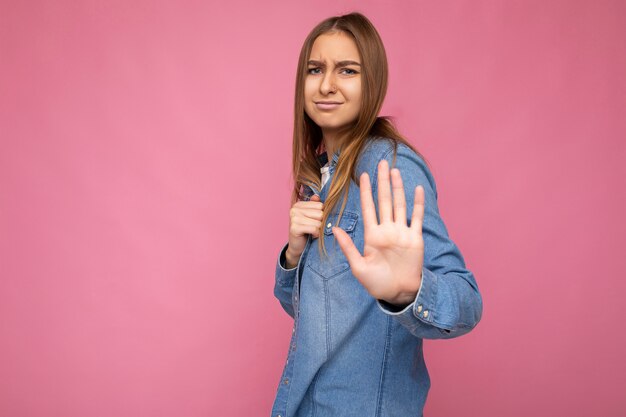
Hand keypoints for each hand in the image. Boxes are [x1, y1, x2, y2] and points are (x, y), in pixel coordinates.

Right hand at [285, 194, 323, 267]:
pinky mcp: (294, 228)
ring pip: (318, 222)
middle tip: (314, 228)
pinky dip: (316, 234)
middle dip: (320, 223)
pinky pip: (314, 229)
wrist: (298, 247)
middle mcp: (294, 209)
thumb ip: (315, 206)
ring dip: (318, 230)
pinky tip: (312, 236)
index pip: (320, 205)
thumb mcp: (312, 217)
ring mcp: (293, 218)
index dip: (321, 215)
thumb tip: (317, 195)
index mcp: (299, 204)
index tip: (315, 221)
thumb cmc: (307, 232)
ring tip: (312, 232)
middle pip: (320, 213)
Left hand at [332, 159, 424, 306]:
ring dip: (397, 187)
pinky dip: (417, 203)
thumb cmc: (377, 283)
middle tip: (381, 162)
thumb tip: (334, 229)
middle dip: (382, 182)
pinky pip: (416, 217)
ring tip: (394, 171)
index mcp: (372, 235)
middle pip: (384, 200)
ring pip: (399, 204)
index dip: (366, 191)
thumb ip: (348, 247)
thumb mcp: (358, 267)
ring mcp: (401, 232)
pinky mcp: (415, 238)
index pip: (368, 208)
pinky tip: (416, 189)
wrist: (398, 293)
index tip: (363, 175)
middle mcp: (387, 230)